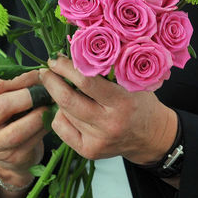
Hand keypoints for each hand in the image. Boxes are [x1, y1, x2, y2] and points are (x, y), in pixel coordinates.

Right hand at [0, 70, 48, 186]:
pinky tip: (52, 120)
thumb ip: (18, 87)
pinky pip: (31, 141)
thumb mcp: (7, 100)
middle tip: (47, 90)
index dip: (21, 78)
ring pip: (17, 130)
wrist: (9, 154)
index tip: (40, 74)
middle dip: (28, 96)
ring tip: (51, 106)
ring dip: (39, 115)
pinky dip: (44, 128)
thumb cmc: (12, 119)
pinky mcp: (12, 158)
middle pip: (2, 106)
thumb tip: (44, 73)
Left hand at [39, 56, 177, 164]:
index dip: (65, 68)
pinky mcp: (89, 151)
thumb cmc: (140, 103)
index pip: (86, 81)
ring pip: (63, 112)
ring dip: (57, 97)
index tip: (56, 59)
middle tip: (46, 71)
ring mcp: (98, 140)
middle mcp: (109, 123)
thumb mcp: (133, 81)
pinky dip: (60, 115)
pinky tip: (69, 110)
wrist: (151, 137)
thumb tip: (78, 46)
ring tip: (60, 87)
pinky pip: (61, 128)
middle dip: (51, 82)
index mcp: (123, 101)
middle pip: (67, 99)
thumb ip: (110, 66)